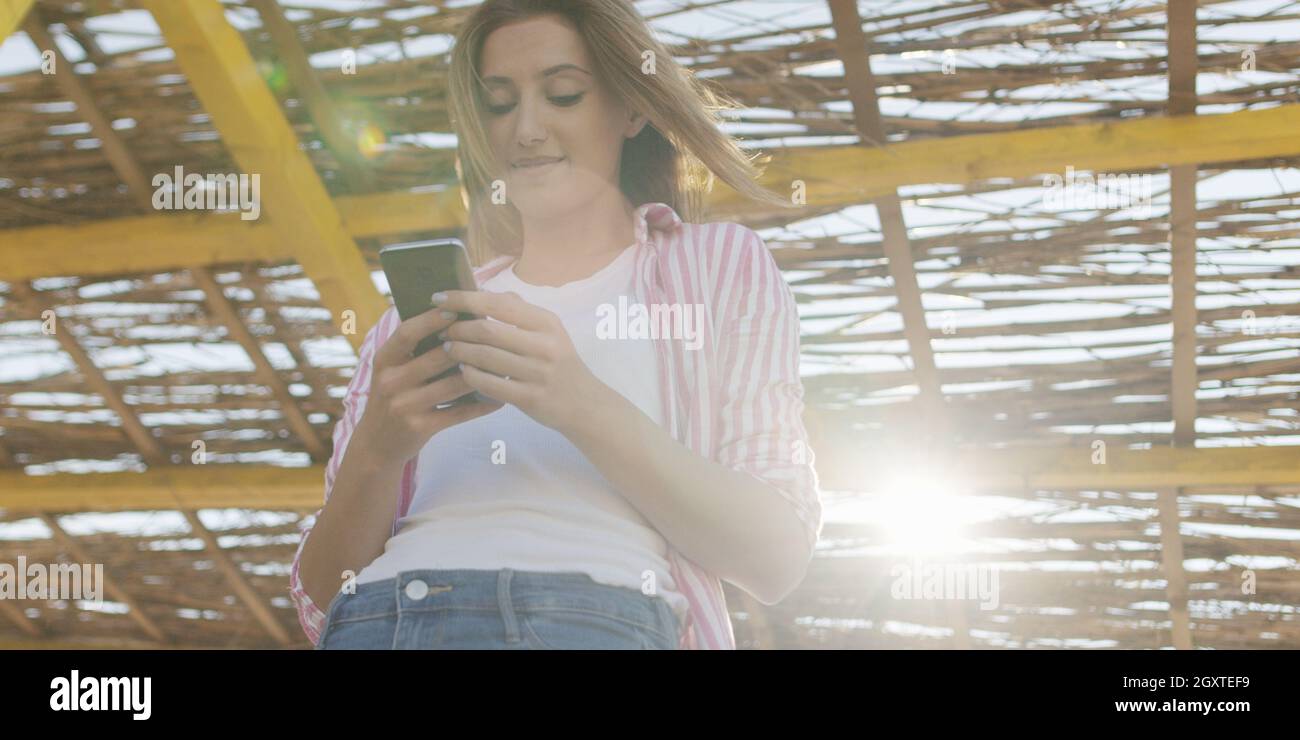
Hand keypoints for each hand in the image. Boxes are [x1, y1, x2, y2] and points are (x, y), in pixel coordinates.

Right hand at [355, 306, 503, 466]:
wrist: (376, 444)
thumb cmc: (393, 397)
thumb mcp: (392, 370)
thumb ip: (413, 348)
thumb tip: (450, 316)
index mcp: (384, 360)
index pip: (407, 333)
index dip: (430, 320)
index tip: (455, 310)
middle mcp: (391, 381)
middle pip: (436, 357)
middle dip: (467, 345)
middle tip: (494, 334)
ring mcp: (404, 406)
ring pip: (452, 385)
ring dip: (481, 373)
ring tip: (504, 362)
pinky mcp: (420, 427)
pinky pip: (458, 413)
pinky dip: (481, 405)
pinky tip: (498, 398)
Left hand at [432, 289, 606, 437]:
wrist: (584, 403)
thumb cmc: (559, 362)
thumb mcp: (549, 331)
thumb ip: (519, 311)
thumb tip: (484, 292)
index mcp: (546, 322)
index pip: (497, 303)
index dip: (463, 299)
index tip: (438, 298)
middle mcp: (544, 345)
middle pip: (487, 330)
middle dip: (457, 329)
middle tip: (442, 330)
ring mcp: (537, 373)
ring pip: (485, 357)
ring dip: (460, 351)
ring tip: (449, 349)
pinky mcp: (529, 398)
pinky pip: (489, 384)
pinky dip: (470, 375)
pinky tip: (463, 371)